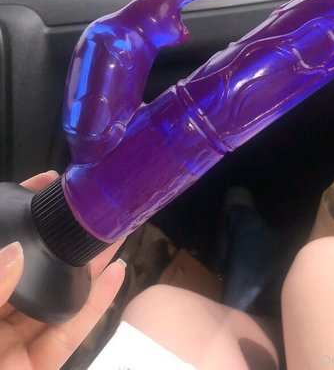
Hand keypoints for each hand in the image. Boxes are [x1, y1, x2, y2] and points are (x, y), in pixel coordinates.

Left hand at [0, 171, 125, 369]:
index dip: (17, 217)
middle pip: (30, 272)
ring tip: (113, 237)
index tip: (42, 186)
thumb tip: (15, 254)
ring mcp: (13, 345)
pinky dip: (94, 306)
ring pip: (55, 299)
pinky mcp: (37, 367)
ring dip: (87, 269)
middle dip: (61, 241)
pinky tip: (115, 278)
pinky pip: (69, 333)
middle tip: (90, 212)